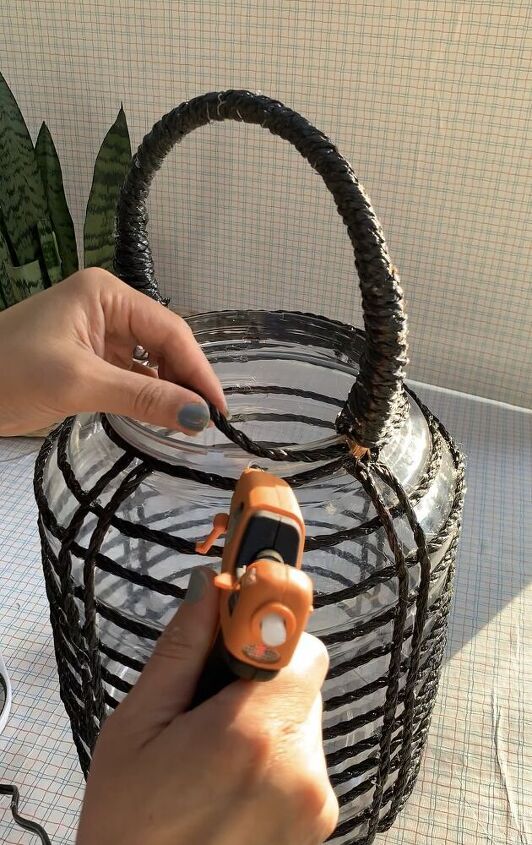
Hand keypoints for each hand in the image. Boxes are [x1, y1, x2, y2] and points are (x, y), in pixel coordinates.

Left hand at [0, 268, 226, 435]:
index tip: (220, 409)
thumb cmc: (11, 372)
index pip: (170, 330)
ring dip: (169, 390)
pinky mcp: (89, 361)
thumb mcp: (80, 382)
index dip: (198, 370)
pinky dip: (147, 397)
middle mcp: (108, 308)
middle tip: (208, 421)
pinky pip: (131, 377)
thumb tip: (200, 416)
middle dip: (186, 380)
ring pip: (150, 363)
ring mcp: (98, 335)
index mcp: (107, 295)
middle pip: (164, 344)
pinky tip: (163, 416)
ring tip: (192, 423)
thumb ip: (143, 397)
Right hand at [77, 569, 337, 844]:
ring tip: (215, 752)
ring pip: (305, 719)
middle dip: (263, 676)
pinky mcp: (319, 826)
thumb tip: (208, 587)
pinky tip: (231, 781)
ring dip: (269, 718)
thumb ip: (181, 651)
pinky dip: (277, 756)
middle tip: (210, 704)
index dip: (272, 627)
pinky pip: (306, 761)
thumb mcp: (136, 728)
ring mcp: (315, 804)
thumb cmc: (129, 825)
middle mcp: (300, 769)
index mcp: (252, 736)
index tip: (244, 622)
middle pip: (303, 680)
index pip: (302, 645)